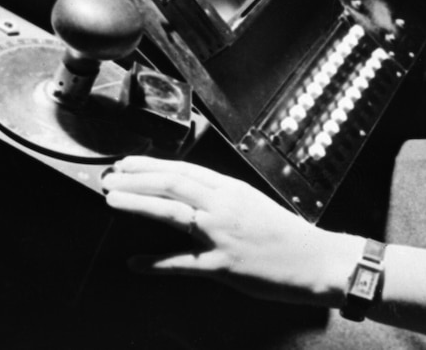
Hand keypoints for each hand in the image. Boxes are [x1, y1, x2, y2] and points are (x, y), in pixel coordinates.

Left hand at [102, 156, 362, 305]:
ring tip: (112, 199)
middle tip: (109, 176)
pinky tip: (134, 263)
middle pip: (173, 183)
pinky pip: (182, 263)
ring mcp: (222, 234)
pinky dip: (155, 263)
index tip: (127, 162)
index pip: (184, 169)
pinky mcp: (223, 264)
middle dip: (137, 178)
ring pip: (173, 212)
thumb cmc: (287, 234)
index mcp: (231, 189)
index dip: (152, 165)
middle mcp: (224, 205)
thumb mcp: (254, 204)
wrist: (316, 259)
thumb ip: (224, 199)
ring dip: (139, 204)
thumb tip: (194, 196)